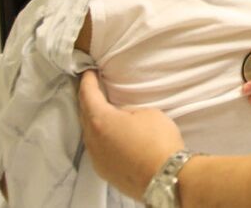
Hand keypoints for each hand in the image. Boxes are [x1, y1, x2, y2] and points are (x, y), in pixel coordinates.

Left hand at [78, 70, 184, 199]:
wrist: (166, 177)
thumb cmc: (158, 142)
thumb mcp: (147, 113)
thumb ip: (128, 111)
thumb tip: (122, 116)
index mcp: (101, 121)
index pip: (88, 96)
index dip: (87, 82)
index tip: (87, 73)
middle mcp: (93, 141)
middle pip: (84, 115)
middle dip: (88, 101)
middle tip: (93, 89)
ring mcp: (97, 159)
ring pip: (90, 134)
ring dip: (94, 121)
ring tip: (102, 112)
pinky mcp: (105, 171)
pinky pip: (98, 149)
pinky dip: (101, 138)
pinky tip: (111, 136)